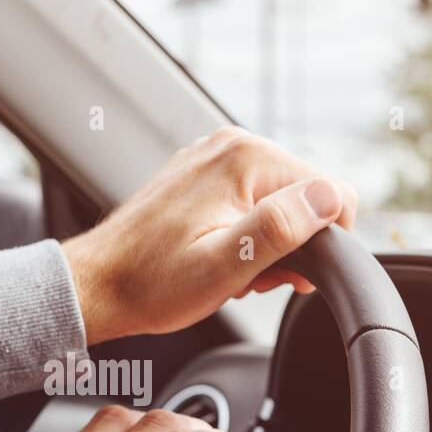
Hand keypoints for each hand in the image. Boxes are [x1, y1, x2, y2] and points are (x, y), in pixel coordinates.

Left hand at [63, 126, 357, 344]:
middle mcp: (233, 145)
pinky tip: (217, 256)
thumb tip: (329, 198)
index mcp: (247, 158)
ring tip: (228, 271)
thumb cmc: (153, 284)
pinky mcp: (203, 175)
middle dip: (291, 245)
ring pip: (280, 202)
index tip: (286, 277)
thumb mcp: (225, 266)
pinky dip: (245, 234)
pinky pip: (251, 201)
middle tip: (250, 279)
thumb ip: (280, 228)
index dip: (324, 244)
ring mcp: (215, 157)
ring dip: (267, 244)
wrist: (99, 285)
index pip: (333, 193)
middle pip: (306, 197)